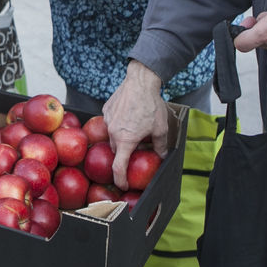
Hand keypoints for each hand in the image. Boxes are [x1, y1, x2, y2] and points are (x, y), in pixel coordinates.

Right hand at [105, 61, 169, 190]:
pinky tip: (129, 115)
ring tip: (135, 127)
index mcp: (126, 141)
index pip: (118, 167)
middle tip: (138, 146)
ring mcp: (107, 120)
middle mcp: (113, 132)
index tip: (123, 185)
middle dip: (125, 152)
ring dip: (122, 136)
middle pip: (116, 150)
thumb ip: (160, 146)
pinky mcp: (106, 110)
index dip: (120, 179)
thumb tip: (161, 156)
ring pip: (112, 136)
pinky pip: (110, 122)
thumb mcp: (160, 129)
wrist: (140, 82)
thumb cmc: (151, 105)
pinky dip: (118, 123)